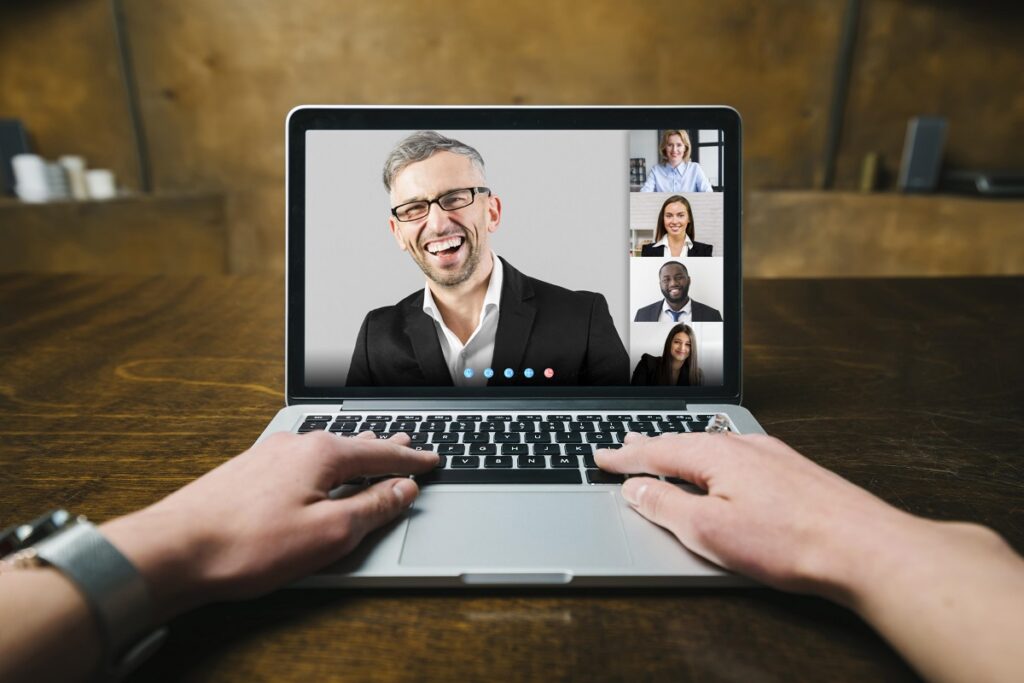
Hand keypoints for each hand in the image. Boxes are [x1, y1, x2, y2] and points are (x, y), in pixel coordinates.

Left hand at [101, 430, 436, 620]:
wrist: (174, 549)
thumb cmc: (247, 544)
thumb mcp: (328, 533)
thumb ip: (372, 508)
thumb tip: (403, 489)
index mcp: (320, 454)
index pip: (380, 452)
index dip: (411, 459)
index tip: (432, 459)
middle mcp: (294, 445)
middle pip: (352, 444)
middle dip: (383, 448)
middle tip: (407, 445)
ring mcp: (267, 455)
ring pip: (323, 450)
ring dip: (351, 453)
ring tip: (368, 450)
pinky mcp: (246, 471)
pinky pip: (298, 460)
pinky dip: (321, 464)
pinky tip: (317, 472)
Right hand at [595, 432, 915, 600]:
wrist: (863, 547)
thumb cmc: (791, 541)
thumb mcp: (709, 530)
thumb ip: (665, 507)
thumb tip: (636, 490)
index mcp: (715, 455)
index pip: (655, 452)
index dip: (623, 458)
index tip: (600, 457)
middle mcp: (743, 446)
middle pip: (682, 442)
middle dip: (649, 446)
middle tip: (624, 446)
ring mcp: (771, 455)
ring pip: (712, 447)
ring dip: (681, 450)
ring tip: (663, 452)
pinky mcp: (792, 470)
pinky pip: (737, 455)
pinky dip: (712, 459)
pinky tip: (718, 468)